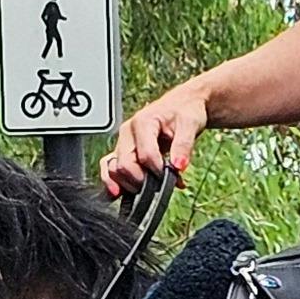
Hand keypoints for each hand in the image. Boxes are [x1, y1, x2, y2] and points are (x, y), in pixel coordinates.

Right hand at [102, 80, 211, 194]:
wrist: (183, 105)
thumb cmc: (185, 111)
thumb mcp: (190, 124)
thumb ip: (184, 145)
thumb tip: (179, 166)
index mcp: (142, 122)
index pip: (145, 156)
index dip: (159, 171)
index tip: (173, 174)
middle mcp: (127, 132)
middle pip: (125, 165)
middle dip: (143, 181)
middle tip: (161, 183)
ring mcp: (122, 143)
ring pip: (114, 170)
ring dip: (131, 184)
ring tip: (150, 186)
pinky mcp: (122, 152)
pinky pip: (109, 168)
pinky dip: (113, 182)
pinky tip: (121, 193)